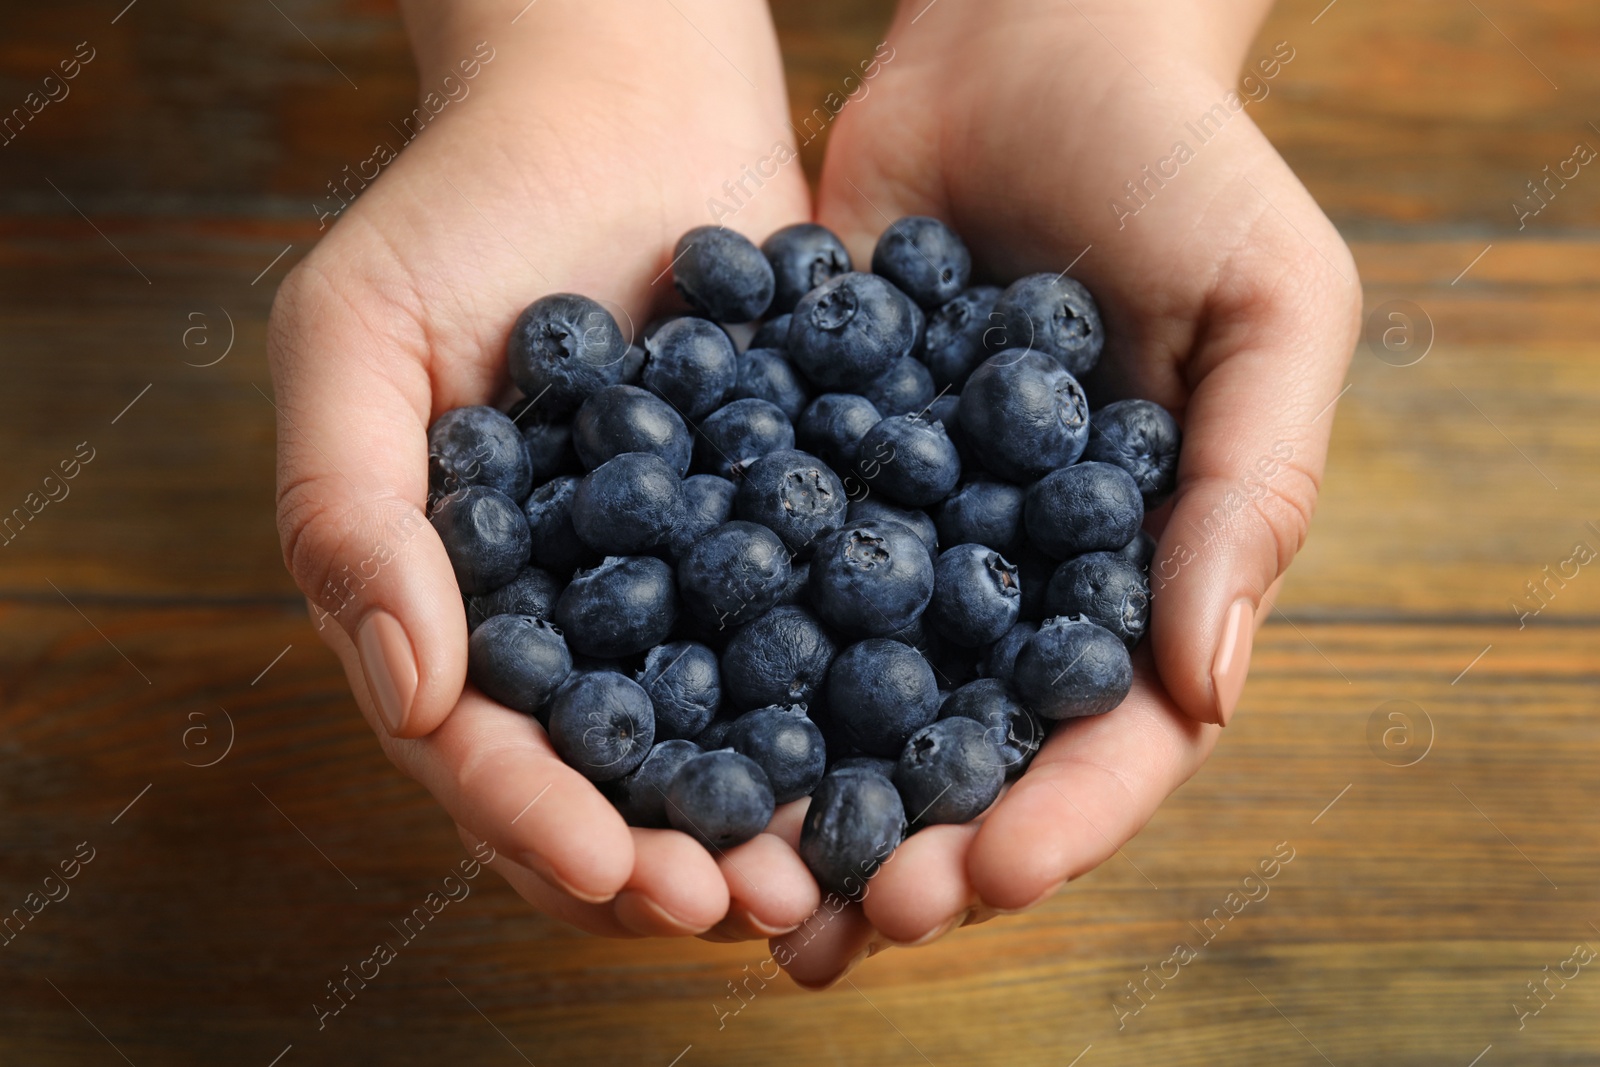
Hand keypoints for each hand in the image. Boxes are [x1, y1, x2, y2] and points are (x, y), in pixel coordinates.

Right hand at [268, 0, 821, 939]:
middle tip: (738, 906)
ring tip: (825, 873)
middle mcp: (571, 620)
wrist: (618, 104)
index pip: (481, 752)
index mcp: (456, 604)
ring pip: (719, 743)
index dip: (540, 822)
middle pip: (608, 781)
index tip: (614, 872)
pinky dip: (851, 710)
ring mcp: (682, 590)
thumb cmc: (457, 208)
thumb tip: (408, 691)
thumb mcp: (353, 341)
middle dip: (665, 857)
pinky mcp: (784, 539)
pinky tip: (905, 753)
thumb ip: (347, 514)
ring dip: (765, 820)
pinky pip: (816, 643)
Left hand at [773, 0, 1358, 984]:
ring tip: (729, 880)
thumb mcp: (1268, 307)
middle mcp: (1021, 573)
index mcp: (1144, 567)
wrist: (1032, 39)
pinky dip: (713, 656)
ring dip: (797, 792)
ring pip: (853, 694)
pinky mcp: (812, 466)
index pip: (1114, 736)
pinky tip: (649, 723)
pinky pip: (763, 577)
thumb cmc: (1184, 164)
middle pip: (972, 748)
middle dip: (909, 842)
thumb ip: (1252, 490)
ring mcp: (911, 528)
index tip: (972, 881)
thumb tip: (1207, 684)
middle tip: (825, 927)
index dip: (1053, 822)